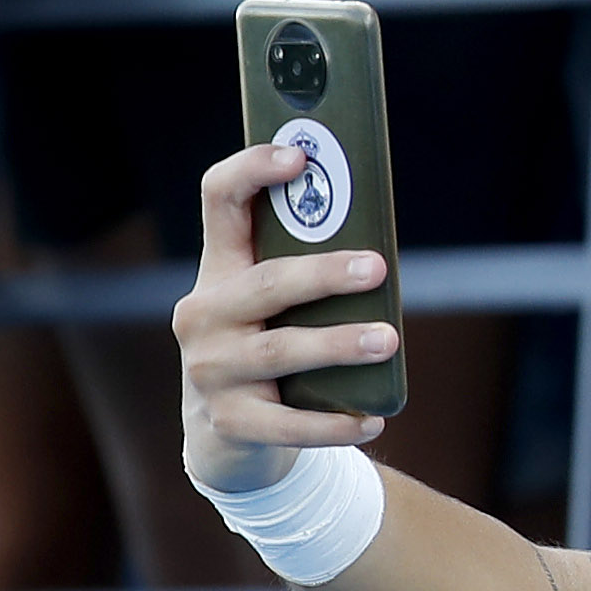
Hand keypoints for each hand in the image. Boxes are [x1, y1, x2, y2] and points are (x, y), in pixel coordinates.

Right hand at [174, 137, 399, 490]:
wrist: (226, 435)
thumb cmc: (270, 343)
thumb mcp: (277, 304)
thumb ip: (311, 270)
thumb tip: (384, 253)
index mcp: (220, 269)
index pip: (219, 200)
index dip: (251, 170)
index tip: (298, 156)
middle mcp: (203, 314)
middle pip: (264, 283)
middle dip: (322, 274)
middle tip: (377, 268)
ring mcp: (209, 370)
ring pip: (277, 351)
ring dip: (336, 344)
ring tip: (387, 340)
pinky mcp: (227, 421)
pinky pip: (285, 423)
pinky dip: (331, 422)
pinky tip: (372, 418)